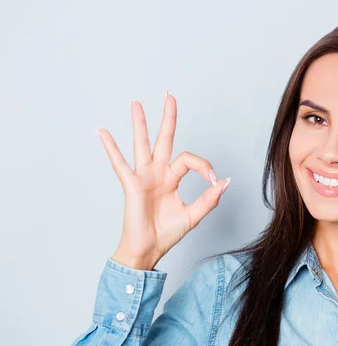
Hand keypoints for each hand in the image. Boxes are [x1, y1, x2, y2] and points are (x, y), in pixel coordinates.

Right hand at [96, 92, 230, 269]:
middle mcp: (157, 173)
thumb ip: (209, 199)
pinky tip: (102, 131)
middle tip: (169, 96)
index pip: (190, 160)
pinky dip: (110, 147)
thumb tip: (226, 181)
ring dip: (139, 123)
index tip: (214, 181)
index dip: (204, 167)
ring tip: (136, 102)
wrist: (149, 250)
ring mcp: (143, 176)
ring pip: (142, 144)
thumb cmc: (166, 233)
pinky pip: (119, 163)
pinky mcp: (131, 185)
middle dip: (167, 117)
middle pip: (164, 138)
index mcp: (172, 178)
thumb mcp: (193, 215)